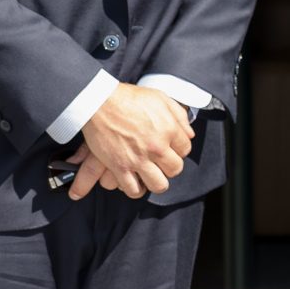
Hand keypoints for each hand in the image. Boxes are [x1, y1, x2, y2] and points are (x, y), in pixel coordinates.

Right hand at [67, 84, 193, 200]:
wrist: (99, 102)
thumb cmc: (129, 98)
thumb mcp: (161, 98)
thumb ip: (179, 116)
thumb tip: (189, 134)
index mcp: (169, 129)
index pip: (185, 149)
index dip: (179, 149)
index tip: (171, 148)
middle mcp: (156, 147)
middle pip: (175, 169)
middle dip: (170, 166)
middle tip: (161, 162)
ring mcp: (138, 159)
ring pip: (158, 185)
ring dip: (156, 181)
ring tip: (151, 175)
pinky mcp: (119, 167)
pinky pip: (133, 190)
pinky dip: (136, 189)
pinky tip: (135, 182)